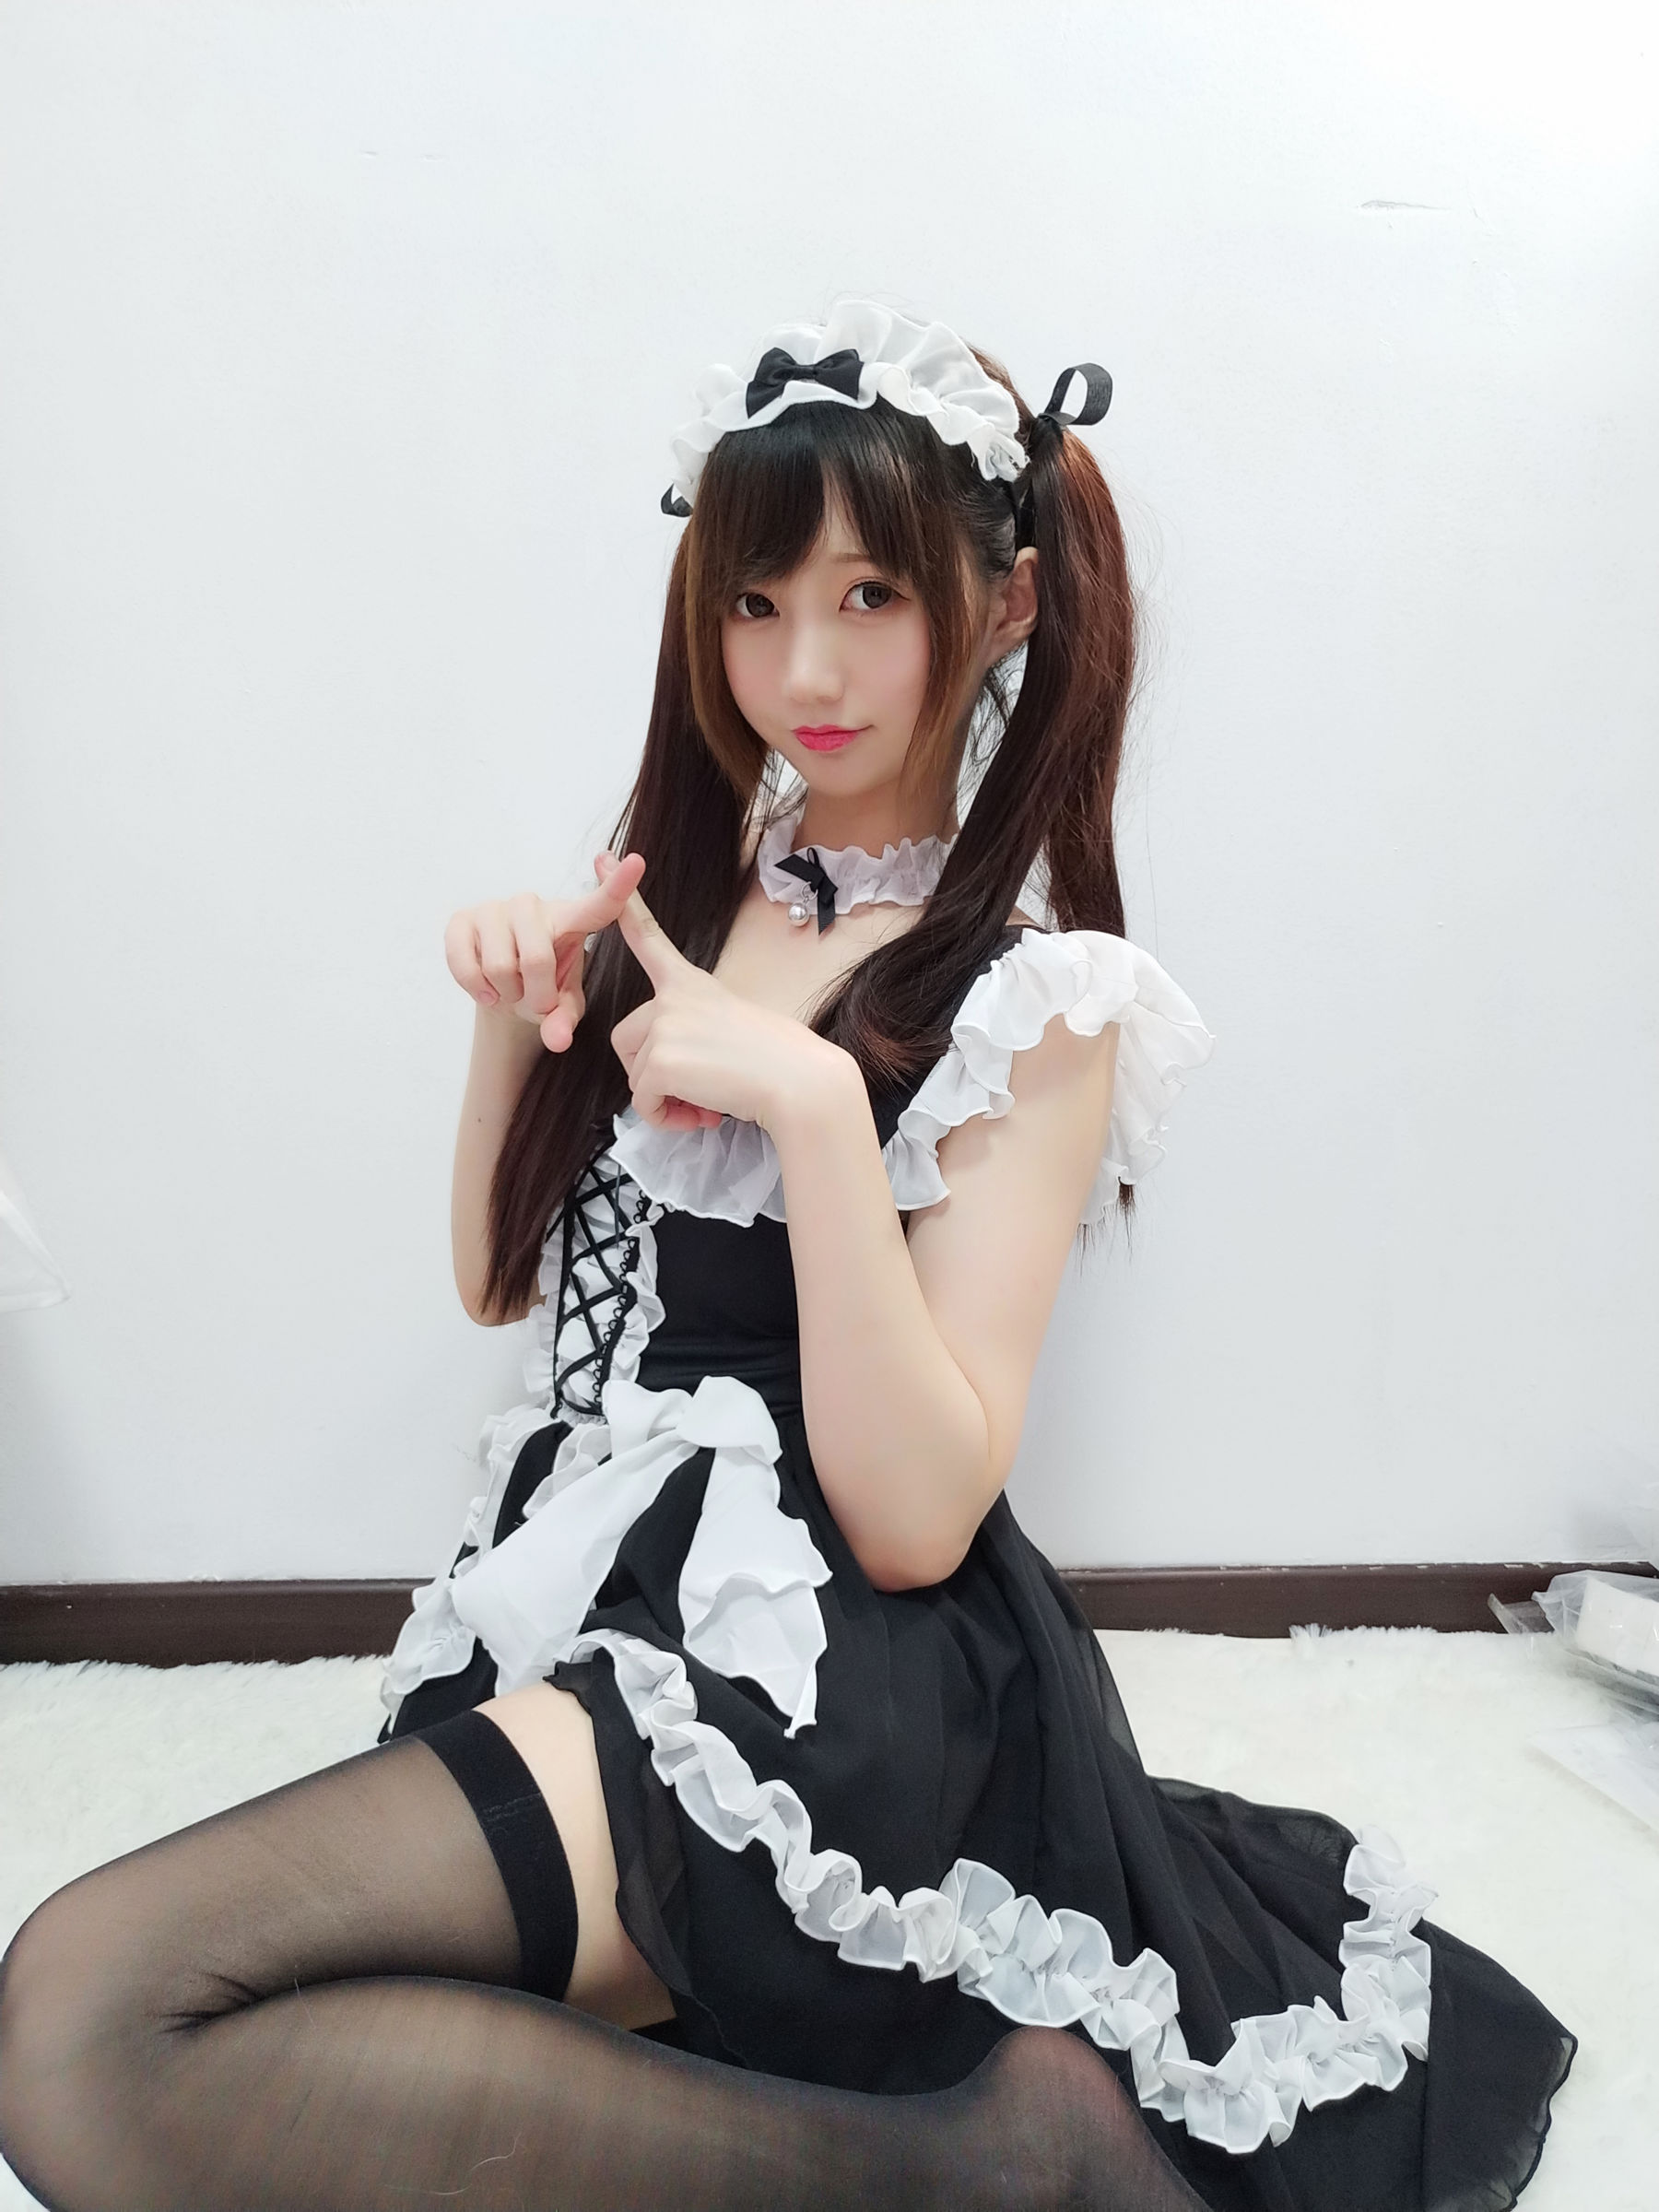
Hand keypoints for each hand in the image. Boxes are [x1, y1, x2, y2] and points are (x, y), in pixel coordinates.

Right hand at [443, 851, 646, 1051]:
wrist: (502, 983)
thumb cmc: (543, 985)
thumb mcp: (563, 1005)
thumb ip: (565, 1020)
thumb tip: (557, 1040)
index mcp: (572, 919)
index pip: (600, 904)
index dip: (619, 884)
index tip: (637, 861)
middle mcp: (533, 904)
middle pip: (536, 959)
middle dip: (535, 996)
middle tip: (537, 1002)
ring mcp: (495, 907)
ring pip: (499, 966)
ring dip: (506, 994)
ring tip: (512, 991)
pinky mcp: (461, 919)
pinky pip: (465, 966)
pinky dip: (476, 989)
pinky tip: (487, 991)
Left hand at [605, 857, 849, 1133]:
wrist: (797, 1079)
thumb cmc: (777, 1059)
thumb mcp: (730, 1030)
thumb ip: (692, 1036)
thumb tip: (673, 1074)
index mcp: (691, 983)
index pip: (650, 940)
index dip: (625, 907)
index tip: (603, 859)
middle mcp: (672, 996)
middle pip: (628, 1041)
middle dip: (652, 1073)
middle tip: (697, 1091)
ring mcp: (664, 1024)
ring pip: (636, 1075)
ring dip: (665, 1099)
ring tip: (706, 1101)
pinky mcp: (659, 1058)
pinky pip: (643, 1101)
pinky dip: (665, 1117)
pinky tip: (702, 1113)